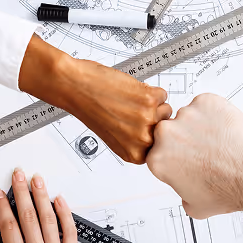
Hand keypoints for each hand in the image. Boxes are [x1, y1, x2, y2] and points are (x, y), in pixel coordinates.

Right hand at [0, 170, 87, 242]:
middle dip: (21, 192)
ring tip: (37, 180)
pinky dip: (65, 214)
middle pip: (29, 216)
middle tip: (17, 174)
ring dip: (42, 197)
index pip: (9, 226)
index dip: (2, 206)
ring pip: (49, 219)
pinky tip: (60, 200)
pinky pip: (70, 232)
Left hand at [19, 36, 170, 163]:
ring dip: (152, 103)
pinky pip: (162, 94)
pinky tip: (131, 92)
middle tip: (132, 112)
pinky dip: (149, 89)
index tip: (140, 127)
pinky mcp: (150, 99)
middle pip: (165, 129)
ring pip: (166, 110)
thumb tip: (158, 135)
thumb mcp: (114, 137)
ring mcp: (148, 119)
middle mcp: (142, 140)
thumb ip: (136, 142)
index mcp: (135, 154)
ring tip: (130, 101)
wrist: (76, 87)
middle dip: (153, 118)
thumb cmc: (89, 109)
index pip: (159, 147)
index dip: (150, 133)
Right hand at [147, 94, 242, 218]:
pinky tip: (225, 130)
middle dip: (184, 140)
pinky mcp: (206, 102)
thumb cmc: (227, 190)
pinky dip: (215, 113)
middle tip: (204, 151)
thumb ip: (180, 190)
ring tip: (219, 142)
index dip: (173, 156)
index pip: (158, 151)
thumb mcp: (193, 205)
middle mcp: (167, 134)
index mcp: (158, 158)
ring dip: (200, 126)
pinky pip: (206, 104)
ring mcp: (187, 115)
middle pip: (170, 131)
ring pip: (189, 116)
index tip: (185, 158)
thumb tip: (183, 184)